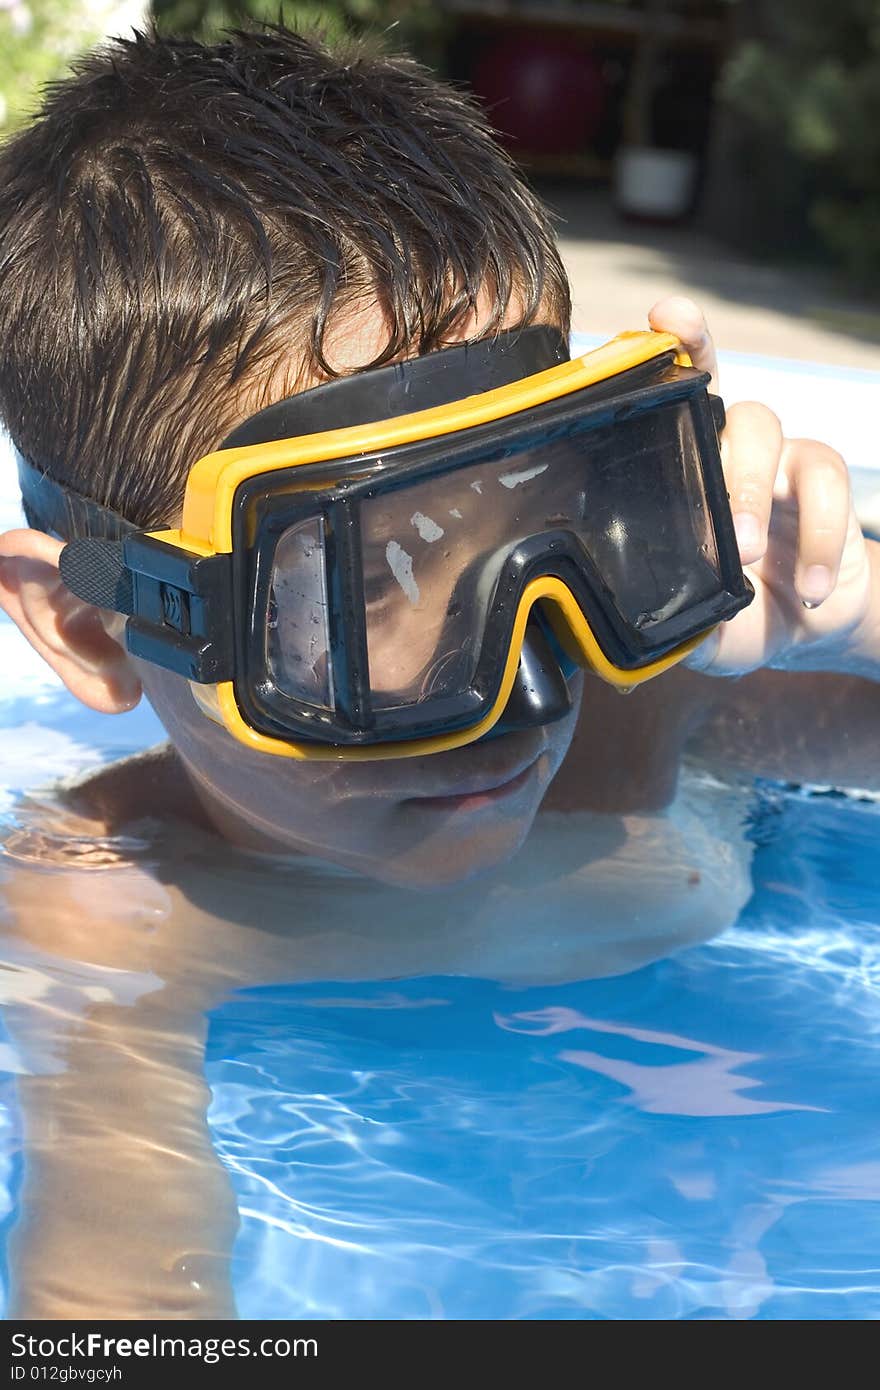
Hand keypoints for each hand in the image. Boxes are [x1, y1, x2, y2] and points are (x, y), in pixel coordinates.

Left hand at [648, 296, 877, 676]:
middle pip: (723, 400)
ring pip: (768, 430)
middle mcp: (723, 447)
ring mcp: (774, 458)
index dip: (669, 348)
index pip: (667, 395)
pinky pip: (826, 482)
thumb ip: (662, 621)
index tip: (663, 317)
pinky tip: (810, 589)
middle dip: (716, 437)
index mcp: (676, 466)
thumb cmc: (730, 614)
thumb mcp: (690, 626)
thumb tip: (623, 631)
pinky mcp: (821, 480)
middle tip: (712, 513)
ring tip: (748, 558)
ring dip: (754, 493)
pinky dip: (821, 539)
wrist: (801, 629)